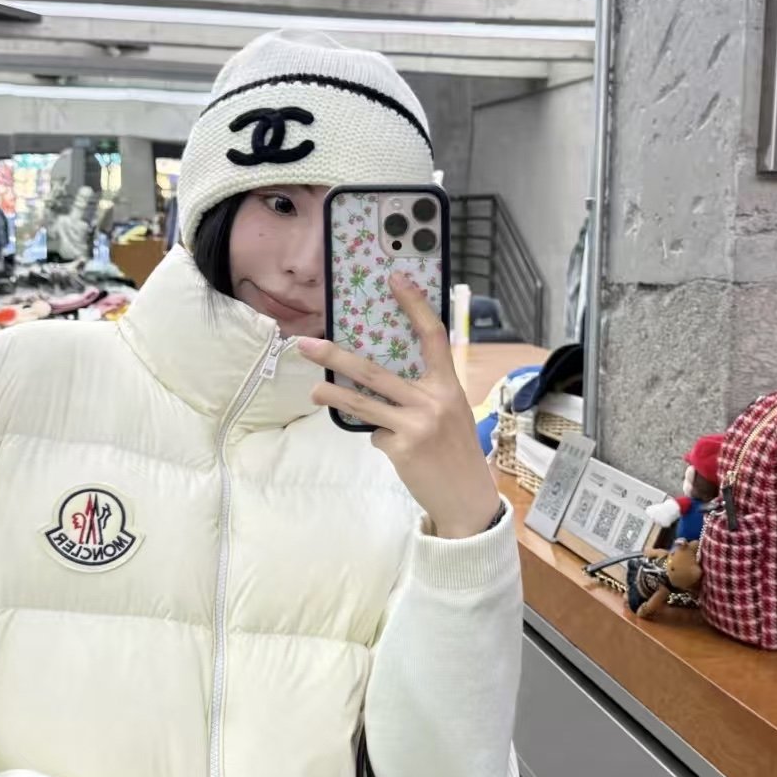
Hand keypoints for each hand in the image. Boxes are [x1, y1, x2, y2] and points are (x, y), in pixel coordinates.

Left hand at [297, 273, 499, 538]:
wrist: (468, 498)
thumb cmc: (456, 452)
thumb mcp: (450, 414)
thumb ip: (423, 393)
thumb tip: (378, 382)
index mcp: (449, 385)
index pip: (432, 334)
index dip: (413, 304)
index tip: (394, 278)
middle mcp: (434, 400)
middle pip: (376, 370)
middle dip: (337, 356)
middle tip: (308, 343)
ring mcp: (416, 424)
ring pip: (364, 403)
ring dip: (334, 396)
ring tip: (315, 392)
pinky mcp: (402, 447)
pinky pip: (375, 435)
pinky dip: (379, 438)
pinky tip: (397, 450)